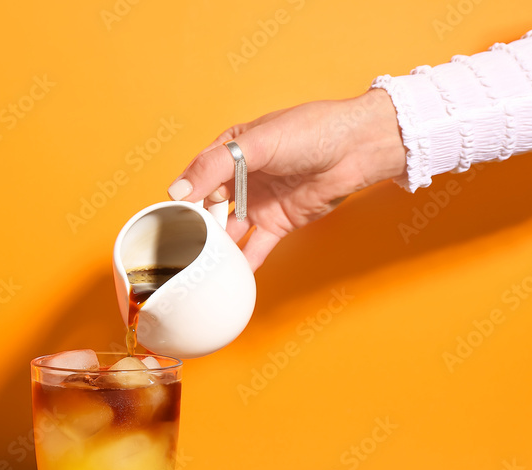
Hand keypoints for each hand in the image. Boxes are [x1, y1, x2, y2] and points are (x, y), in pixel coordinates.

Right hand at [167, 88, 406, 269]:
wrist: (357, 149)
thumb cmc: (312, 131)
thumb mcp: (255, 143)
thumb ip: (213, 166)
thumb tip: (178, 191)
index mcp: (230, 150)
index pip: (196, 176)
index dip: (185, 195)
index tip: (174, 215)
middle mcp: (241, 178)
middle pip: (208, 207)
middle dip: (197, 225)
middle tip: (187, 244)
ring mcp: (258, 203)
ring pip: (228, 230)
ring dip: (217, 247)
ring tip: (203, 264)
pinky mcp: (277, 224)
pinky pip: (254, 247)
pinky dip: (243, 262)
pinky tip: (230, 275)